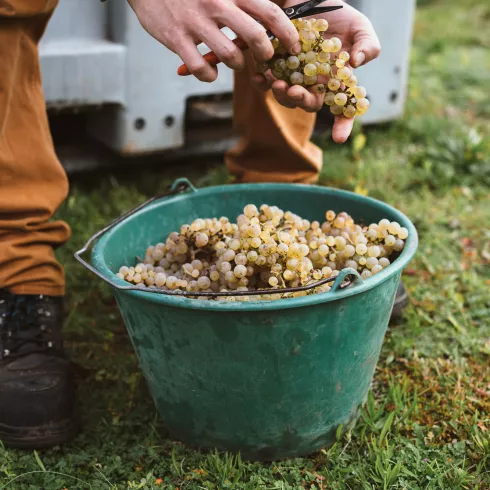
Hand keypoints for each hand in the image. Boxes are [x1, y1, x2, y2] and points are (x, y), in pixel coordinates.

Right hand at [128, 0, 300, 82]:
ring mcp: (196, 23)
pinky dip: (208, 76)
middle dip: (266, 53)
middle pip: (255, 36)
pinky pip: (201, 68)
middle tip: (265, 58)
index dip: (286, 32)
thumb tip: (270, 14)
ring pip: (230, 56)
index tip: (294, 46)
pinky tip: (209, 72)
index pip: (269, 12)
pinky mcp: (177, 39)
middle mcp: (217, 5)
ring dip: (237, 65)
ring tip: (234, 61)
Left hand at [252, 1, 380, 142]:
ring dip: (282, 95)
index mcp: (337, 81)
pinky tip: (260, 77)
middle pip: (310, 104)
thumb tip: (357, 62)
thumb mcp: (361, 28)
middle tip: (296, 91)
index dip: (342, 125)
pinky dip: (262, 82)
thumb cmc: (341, 16)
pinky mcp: (277, 66)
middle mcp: (315, 84)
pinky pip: (267, 81)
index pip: (343, 109)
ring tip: (277, 83)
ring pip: (287, 97)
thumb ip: (368, 46)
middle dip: (302, 102)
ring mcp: (295, 77)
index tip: (340, 138)